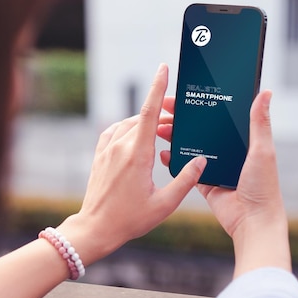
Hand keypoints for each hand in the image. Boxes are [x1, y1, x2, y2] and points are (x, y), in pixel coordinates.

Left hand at [58, 64, 205, 264]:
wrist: (95, 228)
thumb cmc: (130, 219)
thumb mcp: (165, 204)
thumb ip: (186, 180)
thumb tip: (201, 161)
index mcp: (138, 155)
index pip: (150, 112)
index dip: (158, 88)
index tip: (164, 68)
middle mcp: (120, 146)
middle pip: (144, 118)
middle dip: (163, 114)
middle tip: (179, 122)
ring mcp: (107, 149)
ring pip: (129, 124)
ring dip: (146, 123)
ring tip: (162, 135)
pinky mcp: (99, 155)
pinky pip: (115, 131)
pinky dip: (128, 128)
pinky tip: (136, 136)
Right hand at [159, 90, 290, 276]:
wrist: (252, 222)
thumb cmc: (263, 187)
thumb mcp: (262, 151)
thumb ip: (259, 123)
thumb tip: (266, 92)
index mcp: (243, 140)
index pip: (219, 115)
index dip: (201, 103)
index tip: (184, 95)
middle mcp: (228, 150)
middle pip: (201, 128)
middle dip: (182, 118)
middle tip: (165, 110)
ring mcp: (214, 166)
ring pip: (190, 145)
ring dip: (175, 135)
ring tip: (159, 127)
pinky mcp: (203, 181)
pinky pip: (185, 167)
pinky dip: (174, 158)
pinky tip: (163, 151)